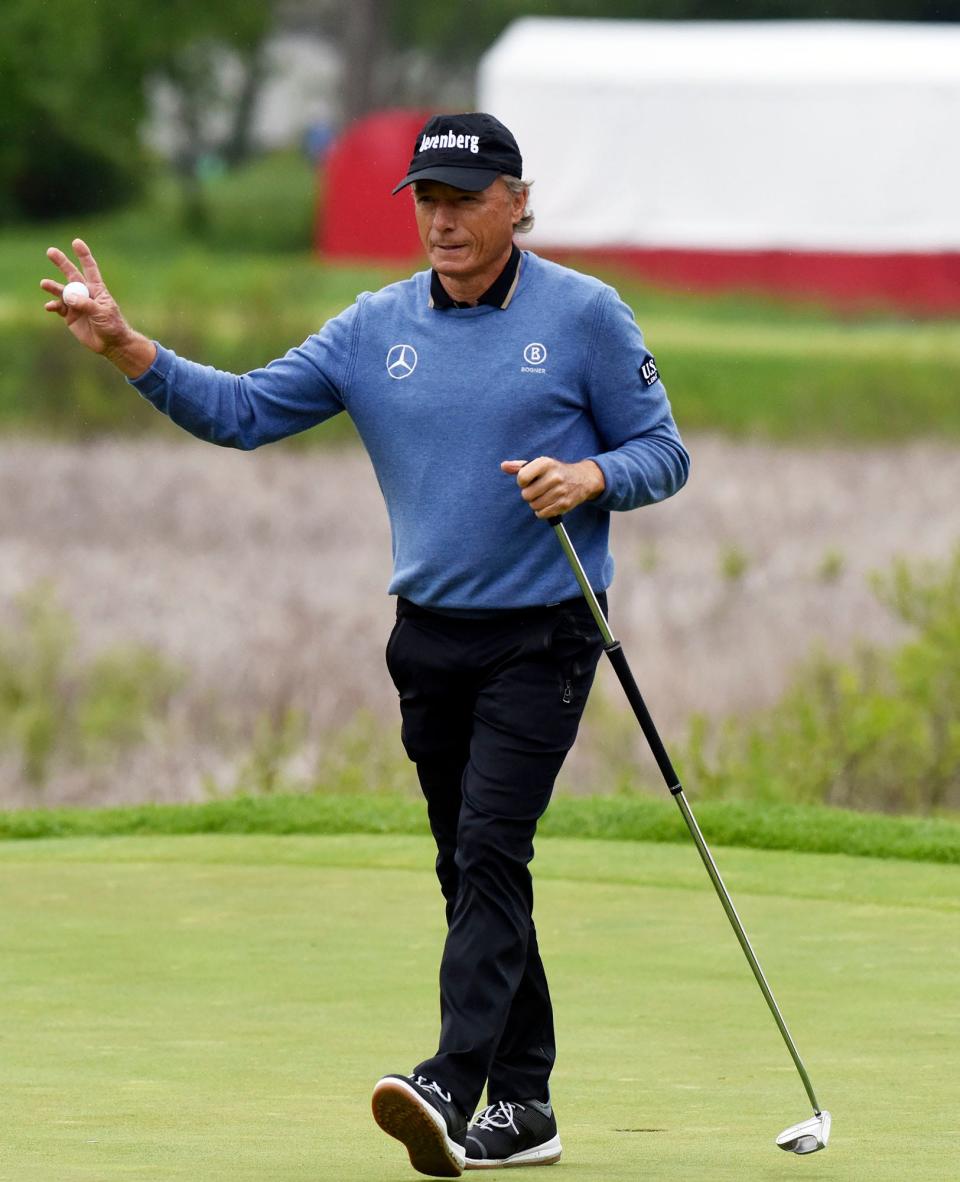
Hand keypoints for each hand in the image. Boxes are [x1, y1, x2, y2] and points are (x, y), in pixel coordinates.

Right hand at [41, 238, 155, 377]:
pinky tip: (49, 307)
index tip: (76, 242)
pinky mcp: (70, 315)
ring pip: (61, 291)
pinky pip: (58, 307)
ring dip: (53, 287)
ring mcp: (76, 303)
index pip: (90, 269)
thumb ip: (86, 304)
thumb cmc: (112, 326)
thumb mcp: (102, 314)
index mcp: (96, 289)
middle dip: (62, 263)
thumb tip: (68, 296)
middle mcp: (84, 293)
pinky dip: (53, 306)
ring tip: (44, 284)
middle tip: (50, 251)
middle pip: (71, 275)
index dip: (83, 255)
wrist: (111, 344)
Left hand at [500, 456, 604, 518]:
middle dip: (529, 494)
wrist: (582, 479)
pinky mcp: (564, 504)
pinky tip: (549, 503)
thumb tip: (503, 466)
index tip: (528, 481)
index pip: (522, 478)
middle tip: (538, 490)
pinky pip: (542, 514)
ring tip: (544, 496)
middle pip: (526, 495)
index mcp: (545, 463)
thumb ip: (519, 466)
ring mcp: (560, 491)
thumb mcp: (539, 464)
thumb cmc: (555, 471)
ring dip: (536, 503)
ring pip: (534, 505)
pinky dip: (542, 511)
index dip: (522, 482)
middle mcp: (554, 476)